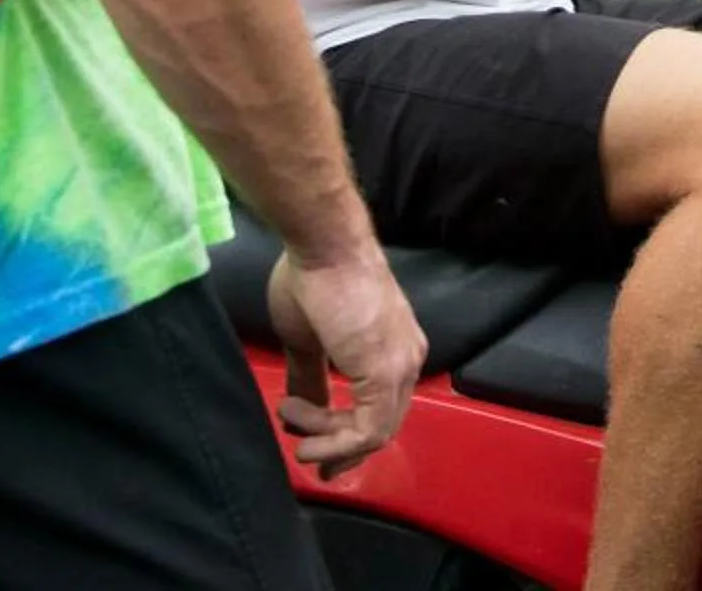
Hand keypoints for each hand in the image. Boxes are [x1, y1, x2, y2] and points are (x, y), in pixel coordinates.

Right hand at [266, 247, 426, 479]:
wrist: (323, 246)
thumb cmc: (312, 280)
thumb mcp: (306, 340)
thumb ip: (310, 378)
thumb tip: (301, 410)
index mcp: (395, 348)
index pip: (381, 407)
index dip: (346, 435)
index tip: (310, 444)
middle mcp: (407, 359)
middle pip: (381, 425)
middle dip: (341, 449)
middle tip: (306, 456)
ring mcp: (401, 366)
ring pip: (375, 433)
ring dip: (329, 442)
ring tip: (294, 432)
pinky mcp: (386, 373)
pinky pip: (368, 429)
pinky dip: (334, 439)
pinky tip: (300, 426)